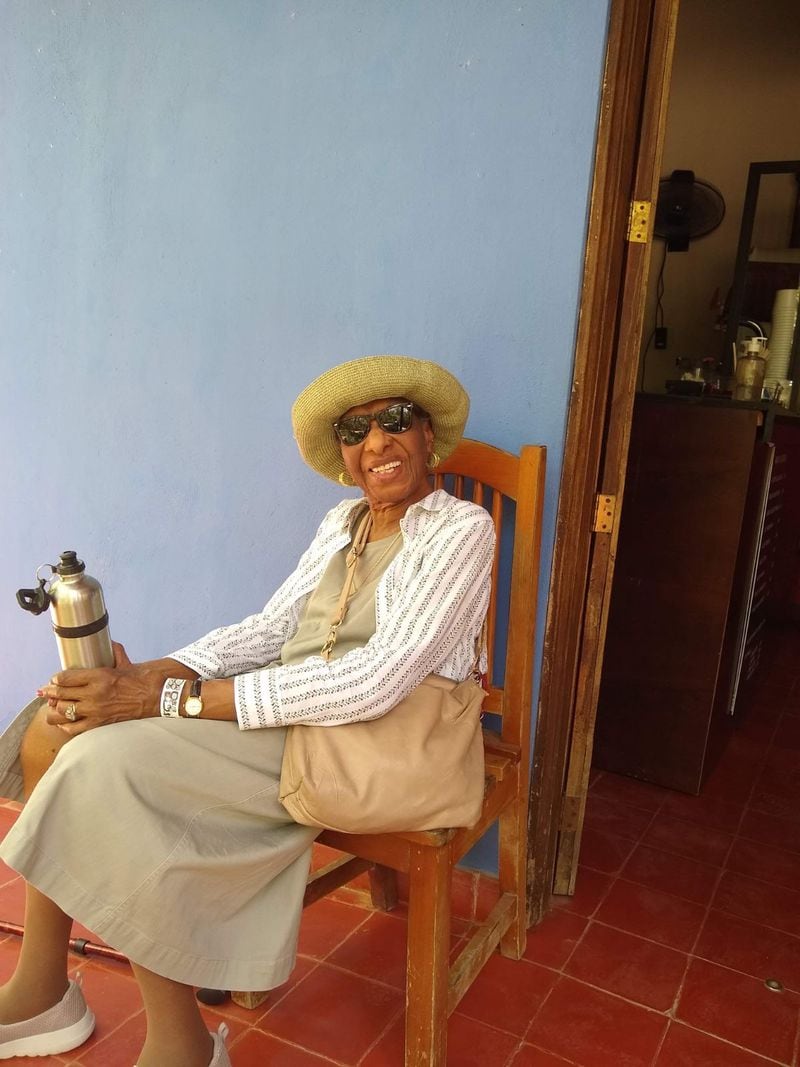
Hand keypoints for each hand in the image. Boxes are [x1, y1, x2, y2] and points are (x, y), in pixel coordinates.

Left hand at [38, 643, 161, 735]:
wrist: (153, 696)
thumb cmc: (139, 679)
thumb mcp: (124, 662)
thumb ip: (113, 651)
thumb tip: (108, 642)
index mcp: (99, 676)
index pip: (66, 678)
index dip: (56, 679)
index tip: (54, 679)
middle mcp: (95, 694)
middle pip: (61, 694)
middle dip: (50, 692)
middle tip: (46, 691)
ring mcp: (96, 710)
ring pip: (64, 712)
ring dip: (55, 708)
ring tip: (52, 705)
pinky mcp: (99, 723)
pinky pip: (74, 728)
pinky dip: (65, 724)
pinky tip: (63, 720)